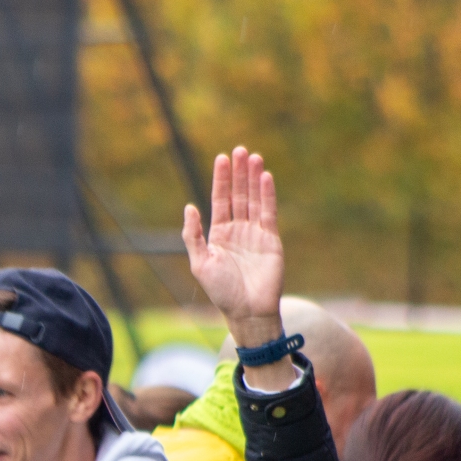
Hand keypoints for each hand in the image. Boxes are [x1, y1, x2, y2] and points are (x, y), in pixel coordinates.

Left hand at [182, 146, 291, 384]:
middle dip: (238, 174)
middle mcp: (237, 231)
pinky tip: (265, 177)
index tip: (221, 159)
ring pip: (254, 200)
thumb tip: (189, 207)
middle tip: (239, 150)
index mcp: (218, 235)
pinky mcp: (271, 239)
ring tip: (253, 156)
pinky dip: (267, 195)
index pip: (220, 201)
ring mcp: (255, 233)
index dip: (221, 180)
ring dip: (253, 179)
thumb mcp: (200, 263)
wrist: (247, 310)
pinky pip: (268, 212)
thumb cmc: (221, 291)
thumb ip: (193, 235)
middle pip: (238, 195)